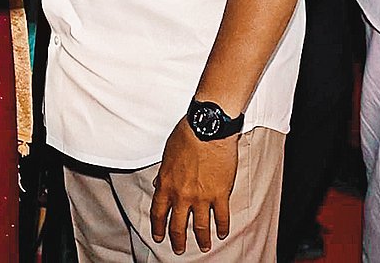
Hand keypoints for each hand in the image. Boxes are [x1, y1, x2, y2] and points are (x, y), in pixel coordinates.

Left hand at [150, 118, 238, 253]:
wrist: (207, 130)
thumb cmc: (185, 136)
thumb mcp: (167, 154)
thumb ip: (163, 173)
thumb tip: (157, 183)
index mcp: (166, 183)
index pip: (158, 211)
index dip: (158, 226)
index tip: (159, 235)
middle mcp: (182, 194)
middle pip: (178, 224)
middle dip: (178, 239)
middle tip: (179, 249)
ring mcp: (201, 197)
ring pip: (200, 226)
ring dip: (202, 239)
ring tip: (204, 246)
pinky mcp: (220, 195)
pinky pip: (221, 217)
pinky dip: (222, 227)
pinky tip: (222, 233)